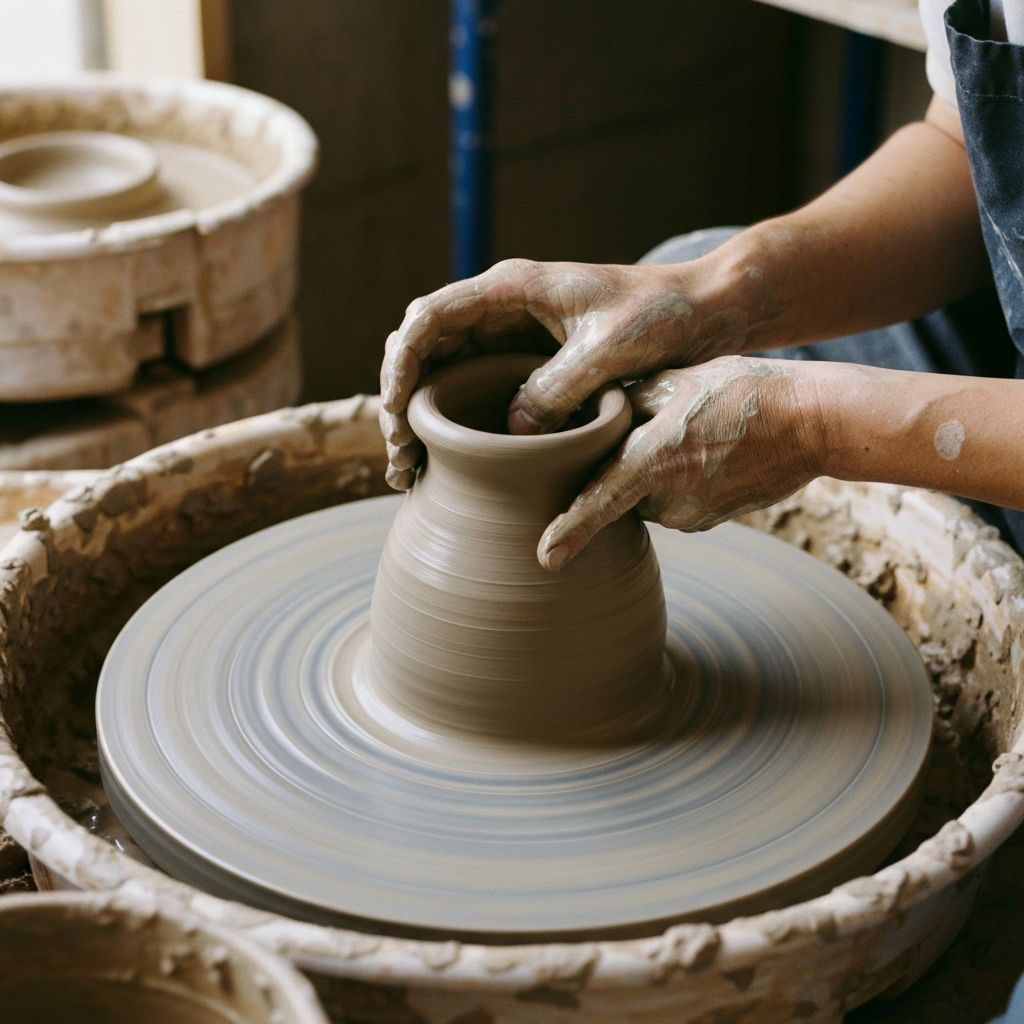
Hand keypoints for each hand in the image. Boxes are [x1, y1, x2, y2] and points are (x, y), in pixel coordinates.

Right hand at [380, 257, 751, 488]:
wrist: (703, 312)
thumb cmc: (662, 316)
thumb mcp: (611, 351)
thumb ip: (559, 386)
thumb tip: (510, 431)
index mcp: (512, 289)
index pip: (430, 317)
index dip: (402, 361)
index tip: (395, 408)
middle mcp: (502, 310)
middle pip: (424, 349)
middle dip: (399, 399)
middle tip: (399, 455)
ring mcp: (512, 339)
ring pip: (443, 375)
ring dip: (418, 418)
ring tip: (407, 471)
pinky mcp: (529, 367)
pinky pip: (475, 392)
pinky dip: (451, 426)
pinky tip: (441, 464)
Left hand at [537, 356, 826, 569]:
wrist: (810, 422)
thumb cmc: (741, 391)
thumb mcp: (674, 380)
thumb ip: (623, 403)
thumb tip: (585, 415)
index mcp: (652, 460)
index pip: (599, 501)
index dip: (569, 531)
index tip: (545, 558)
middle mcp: (668, 499)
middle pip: (617, 491)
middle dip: (621, 466)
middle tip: (653, 426)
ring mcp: (691, 517)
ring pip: (645, 498)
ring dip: (651, 473)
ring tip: (687, 434)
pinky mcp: (708, 522)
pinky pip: (672, 504)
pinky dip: (677, 482)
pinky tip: (704, 451)